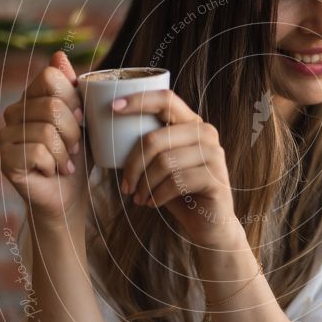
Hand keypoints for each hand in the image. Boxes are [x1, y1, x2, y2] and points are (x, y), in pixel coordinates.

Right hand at [0, 50, 93, 227]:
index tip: (82, 119)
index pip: (50, 77)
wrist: (69, 194)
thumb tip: (58, 56)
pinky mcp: (3, 158)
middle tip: (75, 147)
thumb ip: (75, 89)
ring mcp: (5, 135)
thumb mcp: (85, 120)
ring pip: (46, 130)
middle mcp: (14, 112)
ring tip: (65, 162)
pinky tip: (53, 171)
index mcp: (32, 97)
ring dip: (65, 152)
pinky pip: (37, 152)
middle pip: (51, 105)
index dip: (73, 98)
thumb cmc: (78, 155)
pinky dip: (54, 165)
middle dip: (74, 131)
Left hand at [115, 88, 241, 247]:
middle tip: (125, 187)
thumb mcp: (162, 164)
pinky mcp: (216, 177)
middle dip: (133, 165)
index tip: (113, 107)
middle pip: (156, 139)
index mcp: (191, 123)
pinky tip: (152, 203)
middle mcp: (206, 132)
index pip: (166, 99)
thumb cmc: (179, 191)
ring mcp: (214, 153)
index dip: (139, 101)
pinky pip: (177, 182)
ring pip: (165, 162)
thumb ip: (148, 146)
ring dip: (145, 185)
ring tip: (139, 198)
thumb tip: (106, 130)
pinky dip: (158, 195)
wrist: (209, 222)